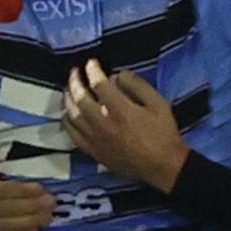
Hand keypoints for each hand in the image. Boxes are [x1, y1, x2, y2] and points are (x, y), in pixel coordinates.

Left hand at [62, 59, 188, 193]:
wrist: (163, 167)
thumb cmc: (163, 133)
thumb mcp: (158, 103)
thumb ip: (137, 85)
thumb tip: (117, 75)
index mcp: (122, 111)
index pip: (99, 85)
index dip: (93, 71)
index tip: (90, 63)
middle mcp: (104, 125)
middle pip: (81, 99)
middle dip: (75, 82)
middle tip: (74, 72)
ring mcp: (96, 140)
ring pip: (73, 116)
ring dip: (68, 100)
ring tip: (67, 89)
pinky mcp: (94, 152)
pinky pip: (73, 136)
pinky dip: (68, 122)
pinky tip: (68, 114)